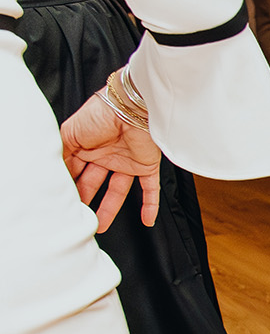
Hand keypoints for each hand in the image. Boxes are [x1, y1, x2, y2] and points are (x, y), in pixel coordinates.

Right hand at [59, 90, 158, 231]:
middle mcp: (105, 156)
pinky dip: (151, 205)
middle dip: (85, 200)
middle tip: (78, 217)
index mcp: (86, 147)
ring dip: (109, 209)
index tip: (62, 202)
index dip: (69, 186)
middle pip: (93, 184)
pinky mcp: (146, 165)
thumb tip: (54, 174)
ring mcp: (126, 161)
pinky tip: (147, 221)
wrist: (130, 107)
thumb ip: (61, 153)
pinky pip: (150, 189)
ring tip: (100, 226)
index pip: (75, 172)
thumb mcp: (70, 134)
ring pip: (117, 191)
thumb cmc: (99, 114)